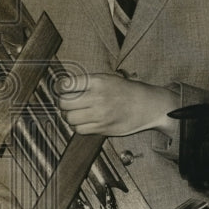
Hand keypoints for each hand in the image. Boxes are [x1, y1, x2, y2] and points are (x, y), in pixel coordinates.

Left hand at [57, 73, 179, 135]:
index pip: (66, 85)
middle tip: (68, 103)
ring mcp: (100, 114)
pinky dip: (79, 126)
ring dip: (70, 116)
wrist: (148, 105)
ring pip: (69, 118)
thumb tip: (62, 88)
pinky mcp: (103, 128)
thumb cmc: (127, 91)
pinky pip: (79, 130)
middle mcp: (98, 97)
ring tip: (78, 113)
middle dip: (63, 103)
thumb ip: (87, 83)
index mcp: (98, 81)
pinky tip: (86, 121)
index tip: (61, 90)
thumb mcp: (109, 79)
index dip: (60, 88)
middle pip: (64, 103)